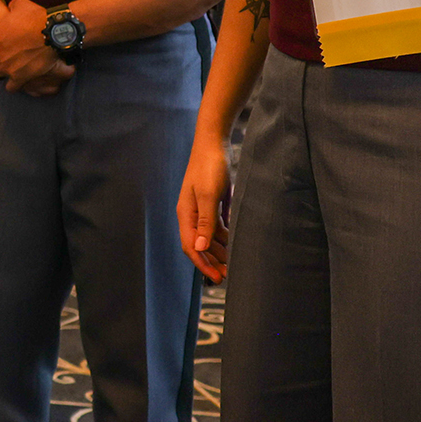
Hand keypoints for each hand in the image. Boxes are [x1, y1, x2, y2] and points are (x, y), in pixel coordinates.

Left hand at [0, 0, 70, 94]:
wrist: (55, 33)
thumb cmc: (37, 17)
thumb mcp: (21, 5)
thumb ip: (11, 8)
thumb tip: (11, 8)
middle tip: (6, 54)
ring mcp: (6, 66)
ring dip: (3, 71)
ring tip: (12, 68)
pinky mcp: (18, 77)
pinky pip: (10, 86)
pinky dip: (14, 84)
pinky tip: (20, 79)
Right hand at [179, 135, 231, 282]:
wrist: (213, 143)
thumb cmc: (209, 167)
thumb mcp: (208, 195)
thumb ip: (205, 221)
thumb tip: (201, 247)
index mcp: (186, 214)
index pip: (191, 246)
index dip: (203, 264)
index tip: (217, 278)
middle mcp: (191, 214)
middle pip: (200, 245)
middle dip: (213, 261)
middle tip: (229, 274)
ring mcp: (201, 209)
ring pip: (209, 237)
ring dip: (220, 250)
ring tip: (234, 261)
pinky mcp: (211, 203)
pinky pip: (216, 226)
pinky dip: (224, 236)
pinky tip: (234, 242)